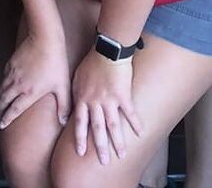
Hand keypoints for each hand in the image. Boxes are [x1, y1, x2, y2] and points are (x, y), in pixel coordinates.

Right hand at [0, 32, 70, 128]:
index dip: (7, 119)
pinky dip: (3, 84)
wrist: (44, 39)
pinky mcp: (11, 63)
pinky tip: (6, 84)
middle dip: (0, 110)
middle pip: (3, 101)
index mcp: (29, 93)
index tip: (2, 125)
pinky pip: (4, 77)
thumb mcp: (62, 86)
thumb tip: (64, 121)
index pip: (14, 110)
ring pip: (2, 89)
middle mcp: (17, 85)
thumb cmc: (56, 63)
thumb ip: (63, 105)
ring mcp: (12, 73)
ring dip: (1, 98)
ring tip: (2, 103)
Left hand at [71, 49, 143, 165]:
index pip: (79, 123)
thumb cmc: (91, 61)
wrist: (107, 49)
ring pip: (113, 125)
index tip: (80, 152)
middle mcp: (95, 102)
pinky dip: (136, 123)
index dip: (80, 138)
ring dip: (117, 141)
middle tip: (104, 161)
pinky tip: (140, 133)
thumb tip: (70, 108)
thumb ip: (74, 94)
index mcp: (83, 98)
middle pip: (97, 129)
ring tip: (121, 154)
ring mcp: (109, 100)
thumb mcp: (77, 78)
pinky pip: (130, 113)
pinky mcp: (123, 95)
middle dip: (100, 147)